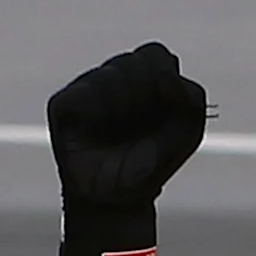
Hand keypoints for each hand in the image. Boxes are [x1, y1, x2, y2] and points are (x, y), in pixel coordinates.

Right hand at [48, 42, 207, 208]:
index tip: (163, 117)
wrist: (116, 201)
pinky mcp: (64, 103)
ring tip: (117, 135)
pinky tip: (96, 133)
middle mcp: (115, 76)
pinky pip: (85, 94)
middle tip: (138, 130)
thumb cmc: (150, 164)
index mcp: (146, 77)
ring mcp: (88, 86)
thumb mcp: (187, 134)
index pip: (156, 55)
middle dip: (145, 99)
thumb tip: (167, 73)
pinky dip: (98, 115)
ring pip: (112, 76)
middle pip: (135, 62)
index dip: (163, 84)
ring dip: (124, 110)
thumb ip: (192, 99)